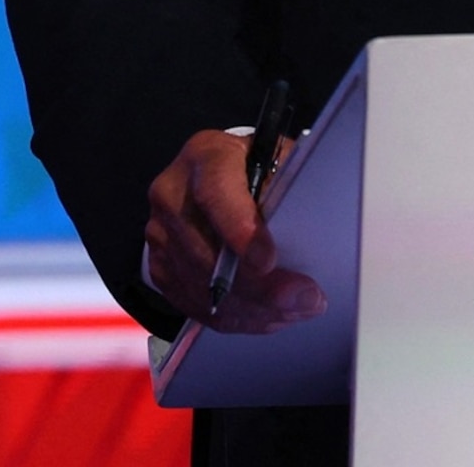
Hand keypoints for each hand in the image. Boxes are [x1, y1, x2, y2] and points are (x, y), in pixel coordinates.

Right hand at [141, 129, 323, 333]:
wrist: (214, 178)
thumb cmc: (254, 169)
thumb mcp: (276, 161)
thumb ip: (288, 188)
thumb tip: (314, 229)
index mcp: (206, 156)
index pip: (215, 192)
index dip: (240, 229)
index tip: (269, 261)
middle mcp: (173, 193)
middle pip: (209, 252)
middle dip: (261, 286)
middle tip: (304, 299)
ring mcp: (161, 233)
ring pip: (203, 287)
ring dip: (255, 308)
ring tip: (296, 309)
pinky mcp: (160, 266)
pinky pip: (195, 306)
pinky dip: (237, 317)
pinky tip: (268, 315)